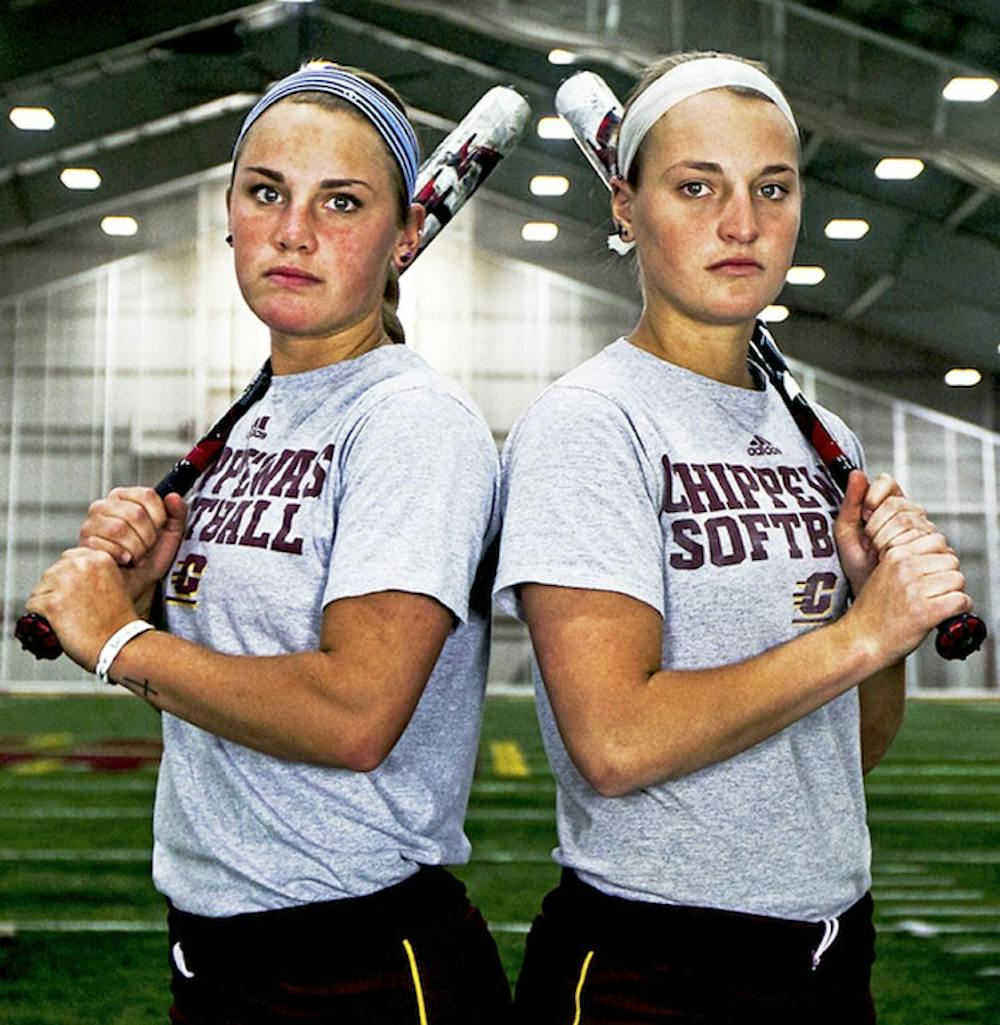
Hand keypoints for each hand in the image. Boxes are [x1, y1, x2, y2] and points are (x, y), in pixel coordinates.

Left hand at [25, 548, 141, 671]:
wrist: (120, 644)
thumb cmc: (118, 622)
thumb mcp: (116, 584)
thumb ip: (95, 573)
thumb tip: (73, 572)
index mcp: (99, 559)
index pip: (68, 558)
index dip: (69, 578)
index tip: (76, 592)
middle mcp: (81, 566)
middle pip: (51, 574)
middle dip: (56, 591)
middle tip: (74, 609)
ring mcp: (65, 584)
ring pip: (39, 590)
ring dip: (48, 604)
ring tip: (69, 617)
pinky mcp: (51, 603)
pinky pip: (32, 606)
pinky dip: (41, 618)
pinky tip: (59, 624)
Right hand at [79, 487, 186, 600]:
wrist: (129, 585)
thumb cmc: (147, 561)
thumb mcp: (170, 536)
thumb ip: (177, 514)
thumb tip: (173, 497)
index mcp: (125, 498)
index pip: (147, 495)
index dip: (159, 517)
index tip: (157, 530)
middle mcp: (104, 506)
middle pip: (136, 513)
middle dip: (147, 537)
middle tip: (144, 547)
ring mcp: (90, 523)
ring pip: (120, 529)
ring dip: (134, 548)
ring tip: (133, 553)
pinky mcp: (84, 542)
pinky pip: (108, 547)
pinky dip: (121, 558)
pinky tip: (121, 560)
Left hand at [834, 471, 937, 593]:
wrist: (871, 591)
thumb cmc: (858, 564)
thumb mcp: (846, 533)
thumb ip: (850, 502)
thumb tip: (856, 473)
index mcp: (889, 504)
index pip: (887, 482)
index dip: (873, 497)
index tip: (864, 516)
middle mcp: (910, 513)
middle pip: (896, 503)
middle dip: (875, 526)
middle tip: (869, 543)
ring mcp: (925, 529)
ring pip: (908, 520)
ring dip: (886, 540)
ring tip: (879, 554)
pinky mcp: (935, 547)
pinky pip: (921, 539)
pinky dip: (900, 550)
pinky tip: (892, 559)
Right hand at [843, 529, 970, 666]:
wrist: (861, 639)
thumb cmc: (873, 612)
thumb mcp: (883, 574)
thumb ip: (908, 561)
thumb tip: (944, 556)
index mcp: (895, 555)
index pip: (937, 541)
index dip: (938, 558)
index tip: (931, 573)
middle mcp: (905, 568)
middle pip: (951, 560)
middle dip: (947, 576)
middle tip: (934, 592)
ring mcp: (915, 589)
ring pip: (958, 580)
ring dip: (953, 593)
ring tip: (937, 603)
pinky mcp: (925, 611)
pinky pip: (960, 600)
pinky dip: (959, 609)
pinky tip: (945, 614)